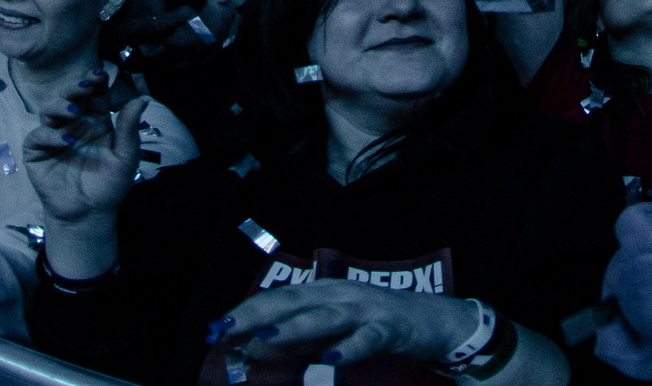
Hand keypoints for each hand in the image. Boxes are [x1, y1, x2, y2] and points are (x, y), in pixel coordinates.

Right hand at [22, 71, 149, 224]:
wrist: (91, 214)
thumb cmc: (109, 185)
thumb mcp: (125, 157)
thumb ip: (129, 129)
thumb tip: (142, 99)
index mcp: (94, 121)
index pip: (92, 95)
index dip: (94, 82)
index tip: (100, 75)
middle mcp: (72, 124)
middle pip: (68, 97)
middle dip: (75, 88)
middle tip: (85, 86)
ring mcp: (53, 137)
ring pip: (49, 110)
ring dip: (60, 106)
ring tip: (74, 112)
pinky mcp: (37, 153)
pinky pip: (37, 137)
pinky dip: (49, 135)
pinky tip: (66, 140)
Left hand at [218, 280, 479, 367]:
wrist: (436, 320)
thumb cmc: (377, 326)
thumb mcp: (334, 331)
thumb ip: (299, 339)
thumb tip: (256, 349)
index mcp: (323, 292)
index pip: (278, 298)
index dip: (246, 310)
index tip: (216, 328)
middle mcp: (339, 294)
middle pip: (293, 300)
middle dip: (256, 314)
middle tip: (225, 330)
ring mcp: (365, 309)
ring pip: (324, 317)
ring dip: (292, 328)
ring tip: (263, 339)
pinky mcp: (389, 328)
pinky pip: (366, 339)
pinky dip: (346, 349)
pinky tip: (329, 360)